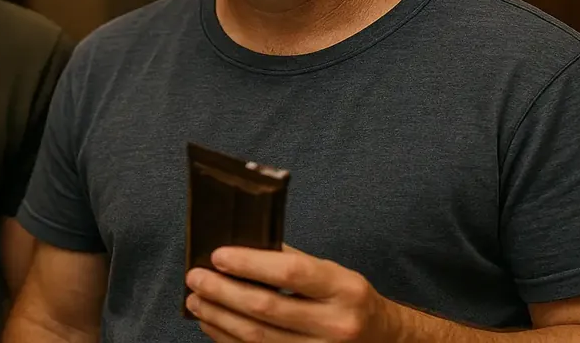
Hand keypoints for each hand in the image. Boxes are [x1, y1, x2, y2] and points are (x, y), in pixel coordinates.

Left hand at [185, 245, 392, 342]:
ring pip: (258, 338)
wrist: (383, 340)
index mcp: (343, 288)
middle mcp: (335, 324)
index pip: (291, 272)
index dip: (250, 263)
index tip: (217, 255)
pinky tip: (212, 323)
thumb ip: (291, 260)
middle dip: (223, 292)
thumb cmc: (350, 298)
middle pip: (267, 309)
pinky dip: (229, 339)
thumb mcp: (333, 272)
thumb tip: (240, 246)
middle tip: (195, 278)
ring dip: (219, 318)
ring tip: (196, 300)